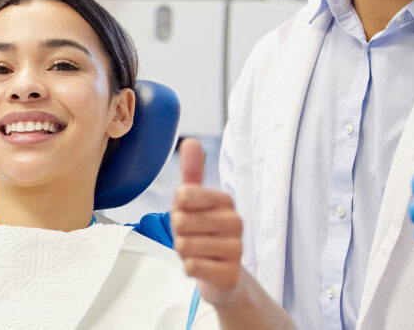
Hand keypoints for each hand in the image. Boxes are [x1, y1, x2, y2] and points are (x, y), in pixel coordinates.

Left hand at [172, 138, 243, 304]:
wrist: (222, 274)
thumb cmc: (203, 232)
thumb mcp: (194, 201)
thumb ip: (192, 172)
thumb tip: (191, 140)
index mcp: (225, 200)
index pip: (185, 194)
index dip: (177, 207)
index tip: (187, 213)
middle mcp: (235, 222)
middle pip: (181, 222)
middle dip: (178, 233)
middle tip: (191, 236)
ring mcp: (236, 249)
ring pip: (185, 246)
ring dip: (183, 252)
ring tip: (196, 251)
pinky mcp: (231, 273)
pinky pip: (194, 267)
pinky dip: (190, 267)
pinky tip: (200, 265)